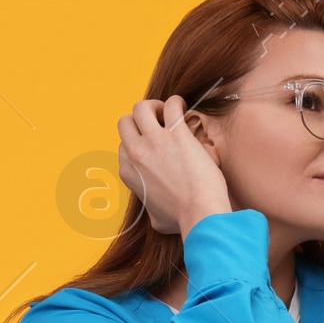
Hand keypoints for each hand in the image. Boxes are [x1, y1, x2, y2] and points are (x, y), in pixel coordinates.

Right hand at [115, 94, 232, 236]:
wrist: (200, 213)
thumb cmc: (182, 219)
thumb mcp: (156, 219)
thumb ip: (150, 207)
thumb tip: (153, 209)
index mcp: (128, 173)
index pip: (123, 147)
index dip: (137, 144)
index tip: (151, 145)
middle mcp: (135, 154)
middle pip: (125, 123)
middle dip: (139, 120)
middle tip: (157, 124)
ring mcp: (153, 141)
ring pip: (141, 107)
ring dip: (153, 107)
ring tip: (167, 114)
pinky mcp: (175, 133)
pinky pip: (170, 105)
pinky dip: (176, 103)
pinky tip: (183, 108)